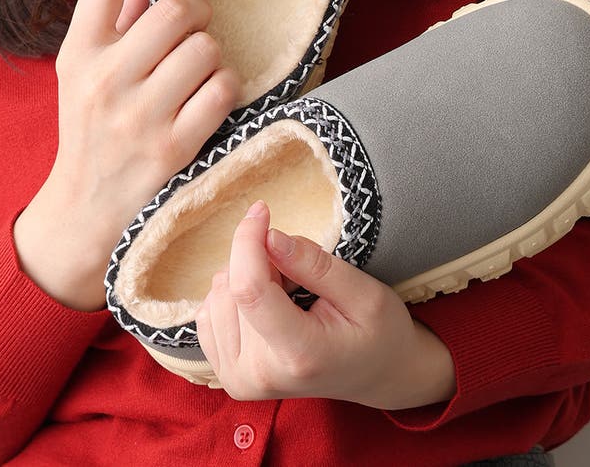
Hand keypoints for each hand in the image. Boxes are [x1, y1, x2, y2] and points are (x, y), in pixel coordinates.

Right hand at [14, 0, 240, 310]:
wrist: (86, 209)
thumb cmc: (92, 130)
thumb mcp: (85, 73)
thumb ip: (117, 20)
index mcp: (77, 53)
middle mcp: (103, 79)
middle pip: (175, 10)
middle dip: (198, 13)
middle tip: (196, 28)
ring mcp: (138, 115)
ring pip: (205, 47)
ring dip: (214, 53)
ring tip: (201, 70)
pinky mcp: (173, 146)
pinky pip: (223, 89)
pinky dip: (227, 87)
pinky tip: (214, 95)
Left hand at [195, 200, 456, 409]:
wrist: (376, 376)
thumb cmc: (379, 332)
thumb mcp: (365, 292)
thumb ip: (314, 264)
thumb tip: (269, 236)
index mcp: (297, 354)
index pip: (249, 289)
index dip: (249, 240)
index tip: (263, 210)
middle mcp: (258, 374)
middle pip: (232, 287)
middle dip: (260, 258)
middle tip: (299, 270)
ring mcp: (238, 379)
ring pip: (218, 294)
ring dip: (249, 275)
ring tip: (288, 290)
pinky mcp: (226, 374)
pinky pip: (210, 310)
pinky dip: (235, 293)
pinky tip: (266, 301)